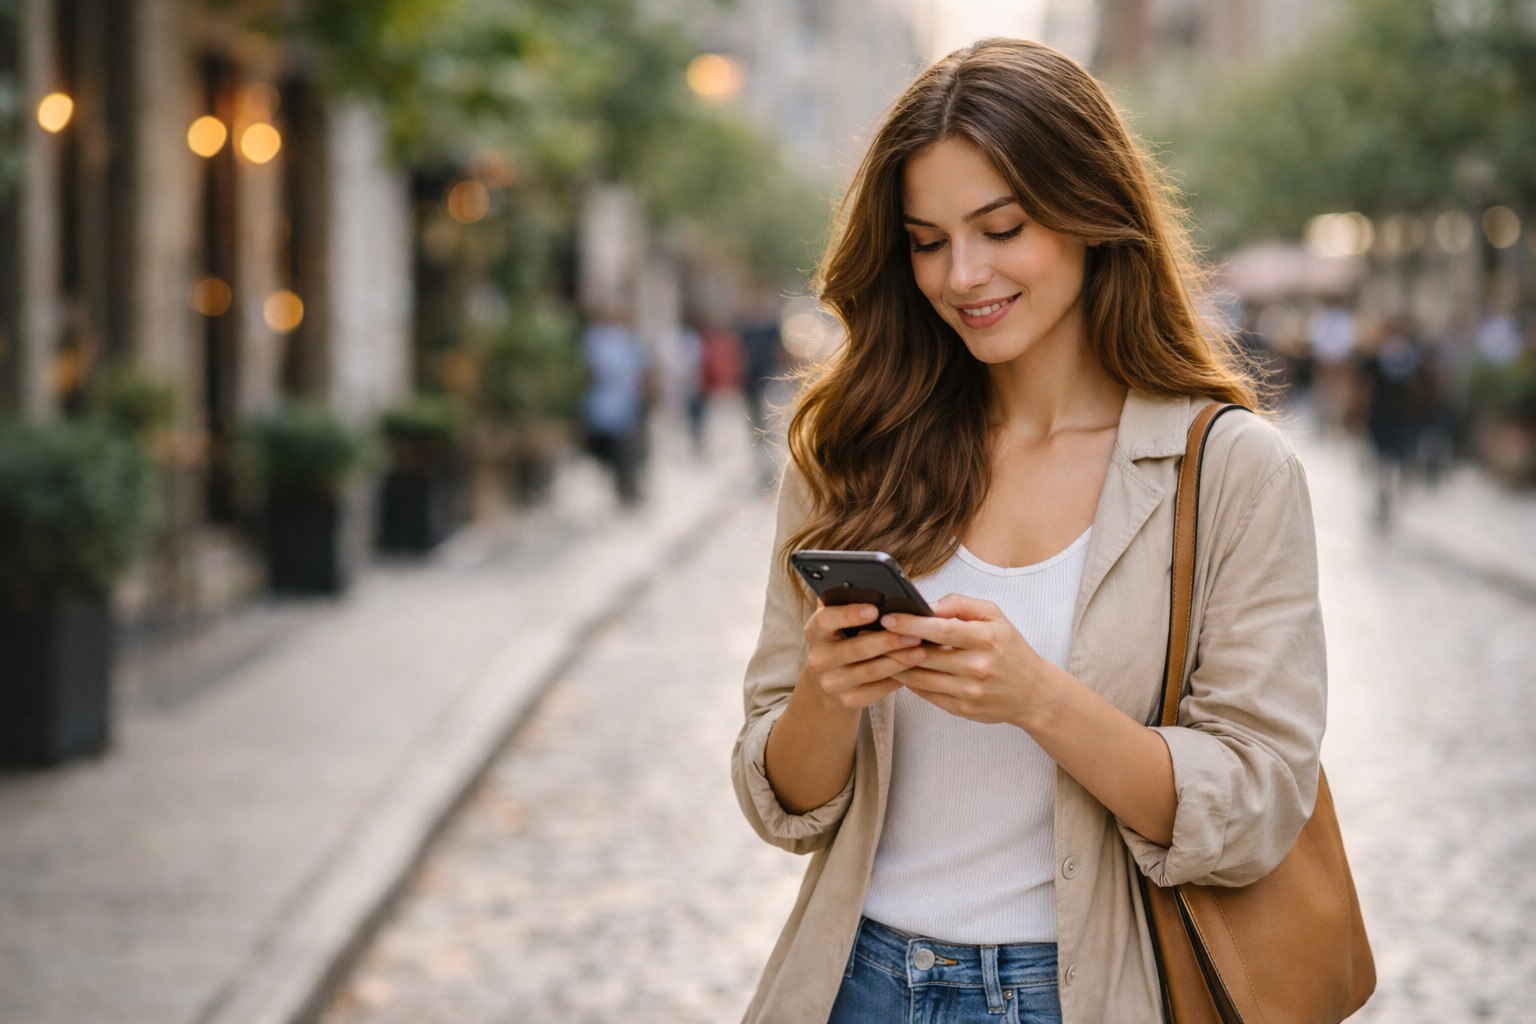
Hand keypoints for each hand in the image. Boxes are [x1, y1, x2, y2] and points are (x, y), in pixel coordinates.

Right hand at [798, 602, 927, 713]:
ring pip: (871, 671)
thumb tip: (877, 586)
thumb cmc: (843, 641)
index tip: (874, 609)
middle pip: (856, 649)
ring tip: (921, 650)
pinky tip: (915, 668)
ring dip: (899, 660)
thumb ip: (849, 603)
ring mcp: (832, 683)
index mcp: (815, 632)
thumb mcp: (839, 623)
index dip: (849, 614)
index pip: (825, 620)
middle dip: (888, 640)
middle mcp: (819, 659)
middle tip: (915, 632)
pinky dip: (899, 677)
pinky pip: (878, 689)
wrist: (829, 683)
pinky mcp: (848, 701)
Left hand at [882, 594, 1051, 725]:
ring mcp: (969, 692)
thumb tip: (928, 605)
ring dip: (895, 665)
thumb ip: (961, 605)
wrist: (1034, 693)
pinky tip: (898, 669)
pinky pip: (926, 694)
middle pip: (925, 656)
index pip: (941, 631)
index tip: (889, 618)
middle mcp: (978, 668)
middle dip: (895, 645)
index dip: (911, 624)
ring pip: (920, 678)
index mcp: (987, 639)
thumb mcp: (995, 616)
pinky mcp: (962, 709)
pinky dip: (909, 681)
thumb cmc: (1010, 649)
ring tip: (878, 651)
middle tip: (872, 634)